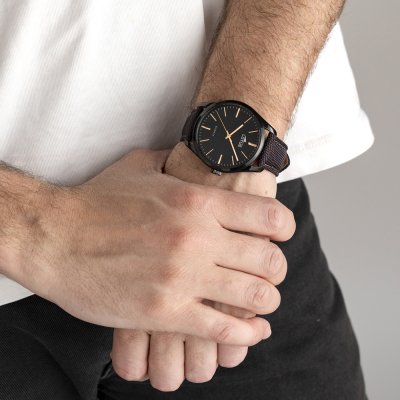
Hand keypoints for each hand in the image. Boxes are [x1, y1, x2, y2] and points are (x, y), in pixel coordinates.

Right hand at [112, 144, 293, 390]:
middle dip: (277, 270)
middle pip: (269, 260)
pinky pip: (222, 330)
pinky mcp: (165, 311)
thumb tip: (190, 152)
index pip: (270, 217)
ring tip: (261, 302)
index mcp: (196, 201)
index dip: (284, 229)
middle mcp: (196, 238)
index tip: (279, 237)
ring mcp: (182, 277)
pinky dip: (244, 335)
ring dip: (266, 302)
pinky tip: (250, 330)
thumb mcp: (140, 167)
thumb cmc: (97, 201)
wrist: (54, 237)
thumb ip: (173, 160)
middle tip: (270, 273)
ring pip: (254, 297)